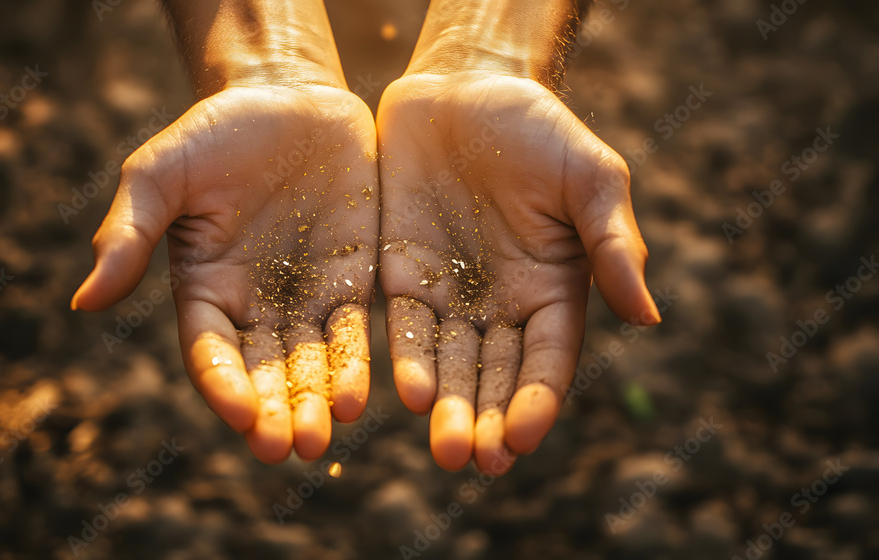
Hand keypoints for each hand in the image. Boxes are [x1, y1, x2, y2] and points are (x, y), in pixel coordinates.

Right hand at [72, 84, 378, 462]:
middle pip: (266, 372)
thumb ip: (129, 233)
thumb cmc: (213, 133)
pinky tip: (362, 393)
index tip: (240, 413)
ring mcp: (307, 297)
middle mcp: (257, 307)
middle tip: (288, 448)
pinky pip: (355, 330)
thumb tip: (84, 300)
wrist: (288, 99)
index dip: (223, 383)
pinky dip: (358, 363)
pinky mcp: (353, 280)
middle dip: (277, 410)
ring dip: (318, 401)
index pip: (211, 351)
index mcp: (205, 291)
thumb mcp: (160, 173)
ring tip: (325, 436)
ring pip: (313, 363)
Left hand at [377, 72, 659, 473]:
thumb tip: (648, 317)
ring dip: (447, 408)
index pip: (547, 359)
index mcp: (553, 291)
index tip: (523, 436)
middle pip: (494, 376)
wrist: (463, 88)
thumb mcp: (590, 175)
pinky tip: (406, 391)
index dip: (537, 399)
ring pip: (447, 364)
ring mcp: (448, 295)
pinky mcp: (400, 276)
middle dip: (486, 420)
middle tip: (475, 461)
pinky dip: (404, 360)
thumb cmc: (538, 128)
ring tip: (444, 448)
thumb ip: (614, 243)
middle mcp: (500, 305)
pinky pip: (400, 326)